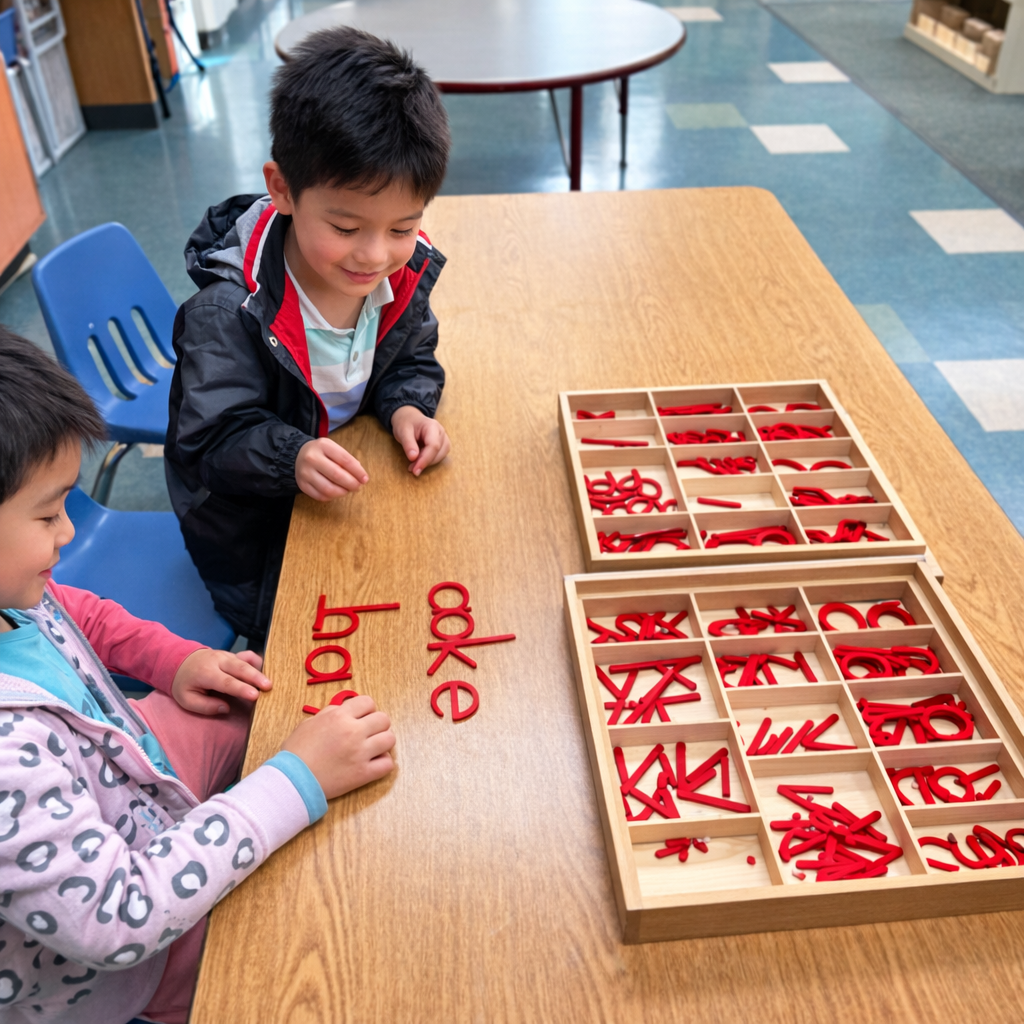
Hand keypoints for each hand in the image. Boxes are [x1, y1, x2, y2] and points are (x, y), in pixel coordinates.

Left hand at [171, 649, 271, 715]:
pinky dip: (257, 661)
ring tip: (270, 681)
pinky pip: (247, 655)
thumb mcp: (186, 699)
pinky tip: (265, 669)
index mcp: (205, 673)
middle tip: (269, 687)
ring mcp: (227, 655)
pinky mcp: (233, 654)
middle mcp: (218, 661)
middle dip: (255, 677)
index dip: (241, 689)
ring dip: (259, 671)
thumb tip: (226, 708)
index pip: (226, 682)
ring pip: (245, 662)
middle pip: (240, 668)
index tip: (255, 696)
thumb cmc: (184, 683)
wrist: (180, 661)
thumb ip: (205, 706)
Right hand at [280, 695, 394, 799]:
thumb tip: (343, 709)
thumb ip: (329, 713)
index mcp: (339, 717)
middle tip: (368, 734)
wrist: (291, 780)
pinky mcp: (363, 774)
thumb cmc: (296, 752)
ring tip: (373, 748)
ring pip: (390, 739)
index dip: (366, 710)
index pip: (368, 702)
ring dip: (383, 743)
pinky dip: (383, 763)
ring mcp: (360, 753)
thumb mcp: (309, 723)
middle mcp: (353, 731)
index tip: (361, 718)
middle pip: (383, 719)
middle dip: (377, 725)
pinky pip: (388, 764)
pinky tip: (373, 764)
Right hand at [295, 437, 368, 500]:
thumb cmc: (322, 453)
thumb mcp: (334, 449)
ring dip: (343, 492)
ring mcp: (305, 472)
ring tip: (347, 490)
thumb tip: (360, 476)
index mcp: (323, 445)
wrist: (298, 455)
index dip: (358, 472)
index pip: (345, 460)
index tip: (365, 479)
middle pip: (337, 475)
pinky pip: (321, 496)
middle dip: (352, 484)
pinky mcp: (302, 484)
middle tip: (358, 487)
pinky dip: (332, 497)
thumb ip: (347, 460)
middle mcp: (312, 458)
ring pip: (328, 489)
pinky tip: (336, 492)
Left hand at [391, 406, 449, 476]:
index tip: (415, 470)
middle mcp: (441, 432)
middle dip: (425, 463)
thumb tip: (413, 458)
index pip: (433, 445)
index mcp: (432, 426)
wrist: (409, 418)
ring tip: (414, 466)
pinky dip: (429, 461)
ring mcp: (443, 438)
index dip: (425, 459)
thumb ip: (408, 444)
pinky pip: (439, 456)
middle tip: (411, 469)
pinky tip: (419, 462)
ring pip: (441, 455)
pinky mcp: (442, 445)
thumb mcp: (402, 431)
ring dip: (428, 463)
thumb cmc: (406, 423)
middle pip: (438, 452)